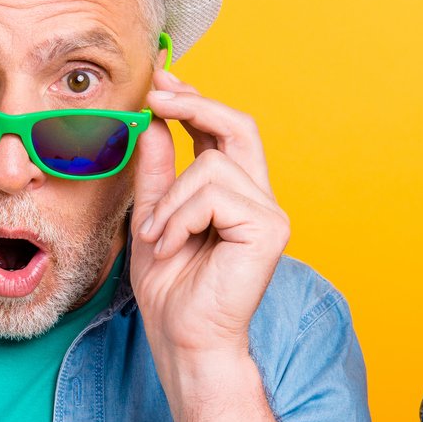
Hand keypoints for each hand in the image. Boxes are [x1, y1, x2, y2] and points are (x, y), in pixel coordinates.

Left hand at [130, 69, 288, 370]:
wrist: (185, 340)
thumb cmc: (171, 291)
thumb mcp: (152, 219)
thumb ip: (157, 173)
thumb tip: (154, 123)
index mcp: (234, 195)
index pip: (222, 132)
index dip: (194, 101)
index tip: (161, 81)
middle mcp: (259, 199)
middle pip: (238, 125)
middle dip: (195, 103)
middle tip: (156, 97)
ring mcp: (269, 213)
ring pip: (213, 165)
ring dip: (171, 201)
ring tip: (158, 238)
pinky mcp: (269, 228)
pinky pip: (213, 194)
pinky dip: (180, 218)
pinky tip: (174, 247)